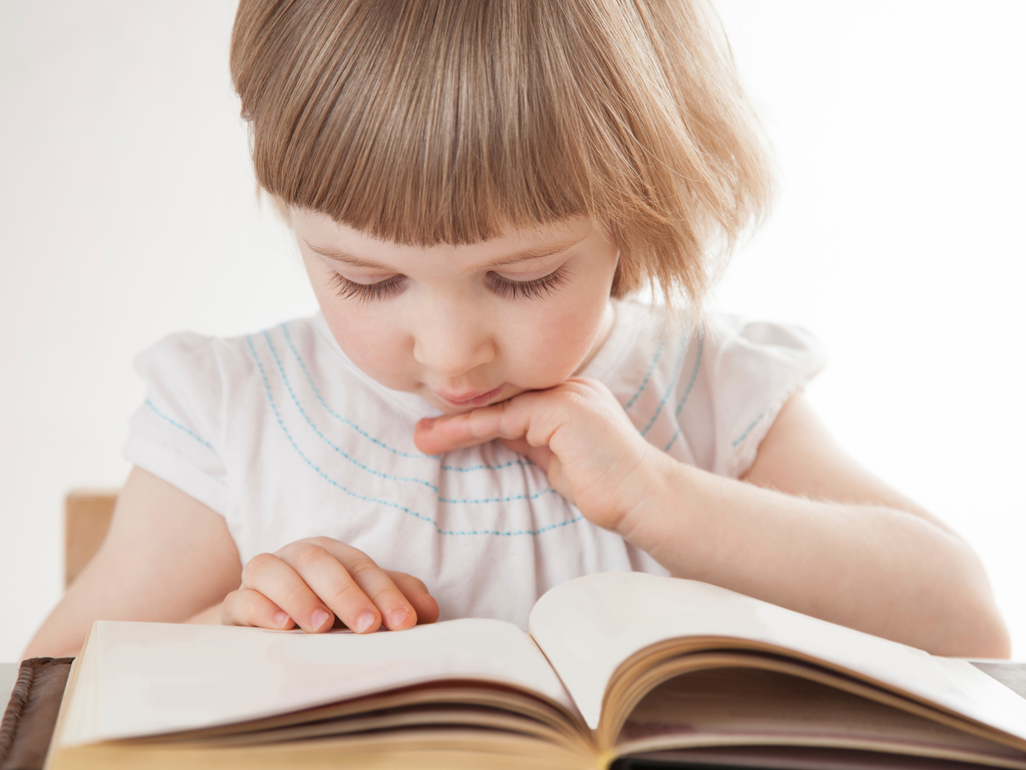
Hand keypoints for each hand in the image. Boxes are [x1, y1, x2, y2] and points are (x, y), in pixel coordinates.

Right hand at [221, 537, 438, 633]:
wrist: (263, 625)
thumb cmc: (323, 610)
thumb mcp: (361, 603)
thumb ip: (394, 600)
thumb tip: (429, 611)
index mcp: (332, 554)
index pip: (362, 567)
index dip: (386, 593)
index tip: (404, 622)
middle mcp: (296, 557)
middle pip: (320, 562)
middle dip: (347, 593)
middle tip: (368, 625)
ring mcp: (263, 576)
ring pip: (274, 570)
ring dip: (299, 596)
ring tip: (321, 625)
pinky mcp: (235, 603)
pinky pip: (242, 598)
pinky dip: (260, 608)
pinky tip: (281, 627)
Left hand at [414, 378, 664, 531]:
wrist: (644, 499)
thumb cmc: (606, 485)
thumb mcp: (556, 457)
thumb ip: (529, 439)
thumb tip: (493, 432)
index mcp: (569, 393)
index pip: (513, 398)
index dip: (475, 412)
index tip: (440, 427)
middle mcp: (568, 385)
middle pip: (502, 396)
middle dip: (458, 413)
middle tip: (421, 432)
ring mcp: (568, 393)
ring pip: (499, 405)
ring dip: (455, 423)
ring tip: (422, 438)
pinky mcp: (564, 410)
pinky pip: (506, 418)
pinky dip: (472, 428)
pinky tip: (446, 437)